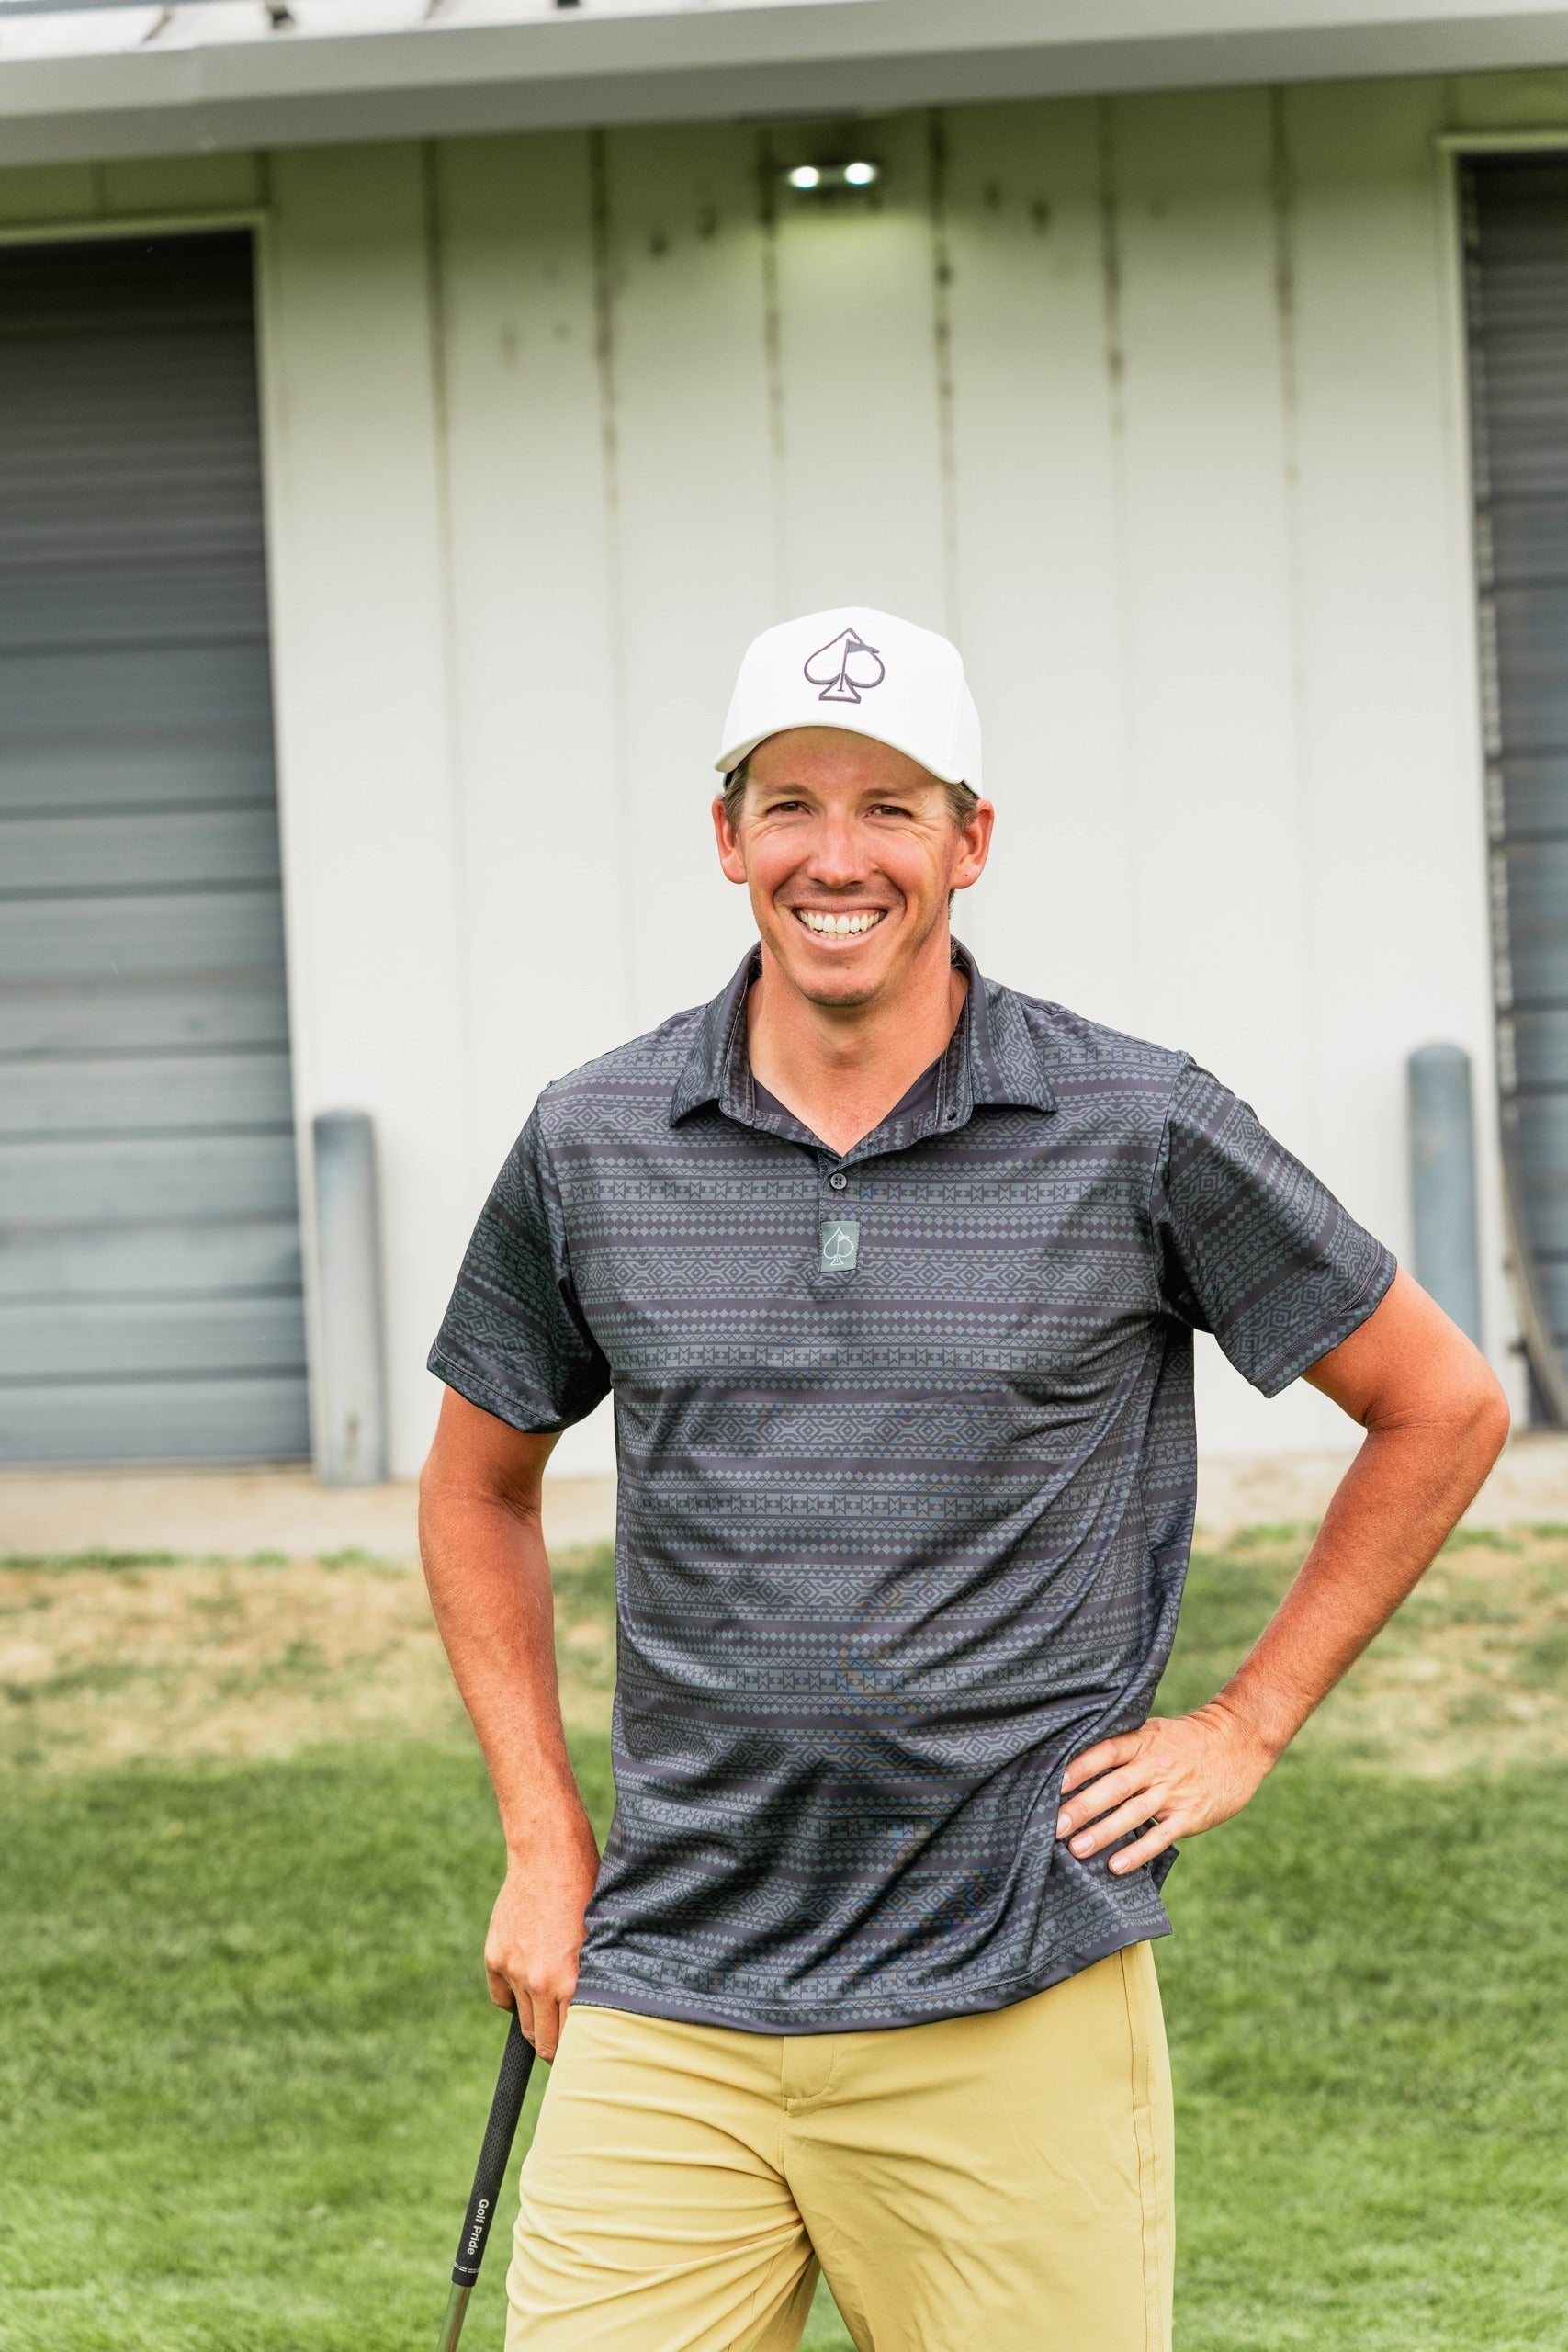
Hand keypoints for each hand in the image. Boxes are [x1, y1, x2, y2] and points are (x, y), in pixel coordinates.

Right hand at [484, 1812, 600, 2059]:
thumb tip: (593, 2024)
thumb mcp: (601, 1942)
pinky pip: (501, 1995)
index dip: (574, 2053)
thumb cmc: (587, 1895)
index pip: (566, 2045)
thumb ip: (591, 1984)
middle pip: (542, 2042)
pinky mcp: (494, 1956)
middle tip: (566, 2037)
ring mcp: (514, 1970)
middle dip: (554, 2044)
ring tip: (552, 1997)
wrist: (549, 1857)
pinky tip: (529, 1976)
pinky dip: (513, 1993)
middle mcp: (540, 1983)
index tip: (581, 2054)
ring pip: (522, 2019)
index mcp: (571, 1982)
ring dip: (535, 2016)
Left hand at [1055, 1702, 1274, 1876]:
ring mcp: (1173, 1791)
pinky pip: (1160, 1836)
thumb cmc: (1187, 1740)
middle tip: (1054, 1826)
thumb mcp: (1155, 1732)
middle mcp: (1155, 1766)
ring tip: (1076, 1849)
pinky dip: (1137, 1851)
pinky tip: (1115, 1865)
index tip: (1054, 1785)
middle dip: (1082, 1808)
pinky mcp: (1190, 1815)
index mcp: (1143, 1742)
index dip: (1079, 1769)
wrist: (1239, 1742)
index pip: (1105, 1753)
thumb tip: (1079, 1768)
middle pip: (1113, 1787)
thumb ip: (1124, 1748)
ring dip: (1102, 1833)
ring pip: (1132, 1814)